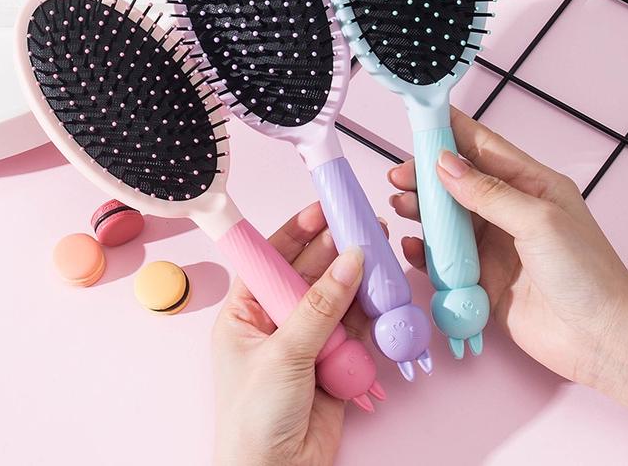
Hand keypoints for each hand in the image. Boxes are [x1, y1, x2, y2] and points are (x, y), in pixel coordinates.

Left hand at [212, 203, 377, 465]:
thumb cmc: (254, 418)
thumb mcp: (284, 354)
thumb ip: (321, 307)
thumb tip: (349, 260)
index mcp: (245, 312)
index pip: (271, 260)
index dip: (296, 233)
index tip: (321, 211)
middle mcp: (275, 321)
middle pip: (308, 274)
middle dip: (333, 252)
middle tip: (362, 227)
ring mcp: (305, 340)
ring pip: (335, 299)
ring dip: (356, 280)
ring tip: (379, 253)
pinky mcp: (332, 362)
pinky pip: (353, 329)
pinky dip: (368, 314)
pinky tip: (382, 293)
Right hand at [389, 109, 627, 407]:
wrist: (599, 340)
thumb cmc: (586, 274)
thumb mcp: (539, 222)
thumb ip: (489, 193)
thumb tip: (445, 164)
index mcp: (529, 185)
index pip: (483, 147)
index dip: (451, 132)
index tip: (420, 120)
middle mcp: (506, 211)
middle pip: (456, 183)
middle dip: (425, 176)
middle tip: (399, 175)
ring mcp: (490, 245)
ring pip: (444, 219)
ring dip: (420, 211)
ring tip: (400, 206)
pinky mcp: (478, 277)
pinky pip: (443, 259)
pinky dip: (424, 251)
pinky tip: (411, 246)